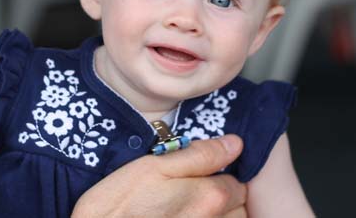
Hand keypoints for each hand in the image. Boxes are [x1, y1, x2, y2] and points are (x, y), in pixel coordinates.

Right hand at [72, 135, 246, 217]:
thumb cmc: (118, 205)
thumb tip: (234, 144)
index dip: (217, 176)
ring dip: (215, 216)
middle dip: (221, 200)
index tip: (197, 177)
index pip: (237, 182)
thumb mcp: (153, 167)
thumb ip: (198, 155)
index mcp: (210, 197)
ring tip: (182, 212)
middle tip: (187, 196)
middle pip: (237, 208)